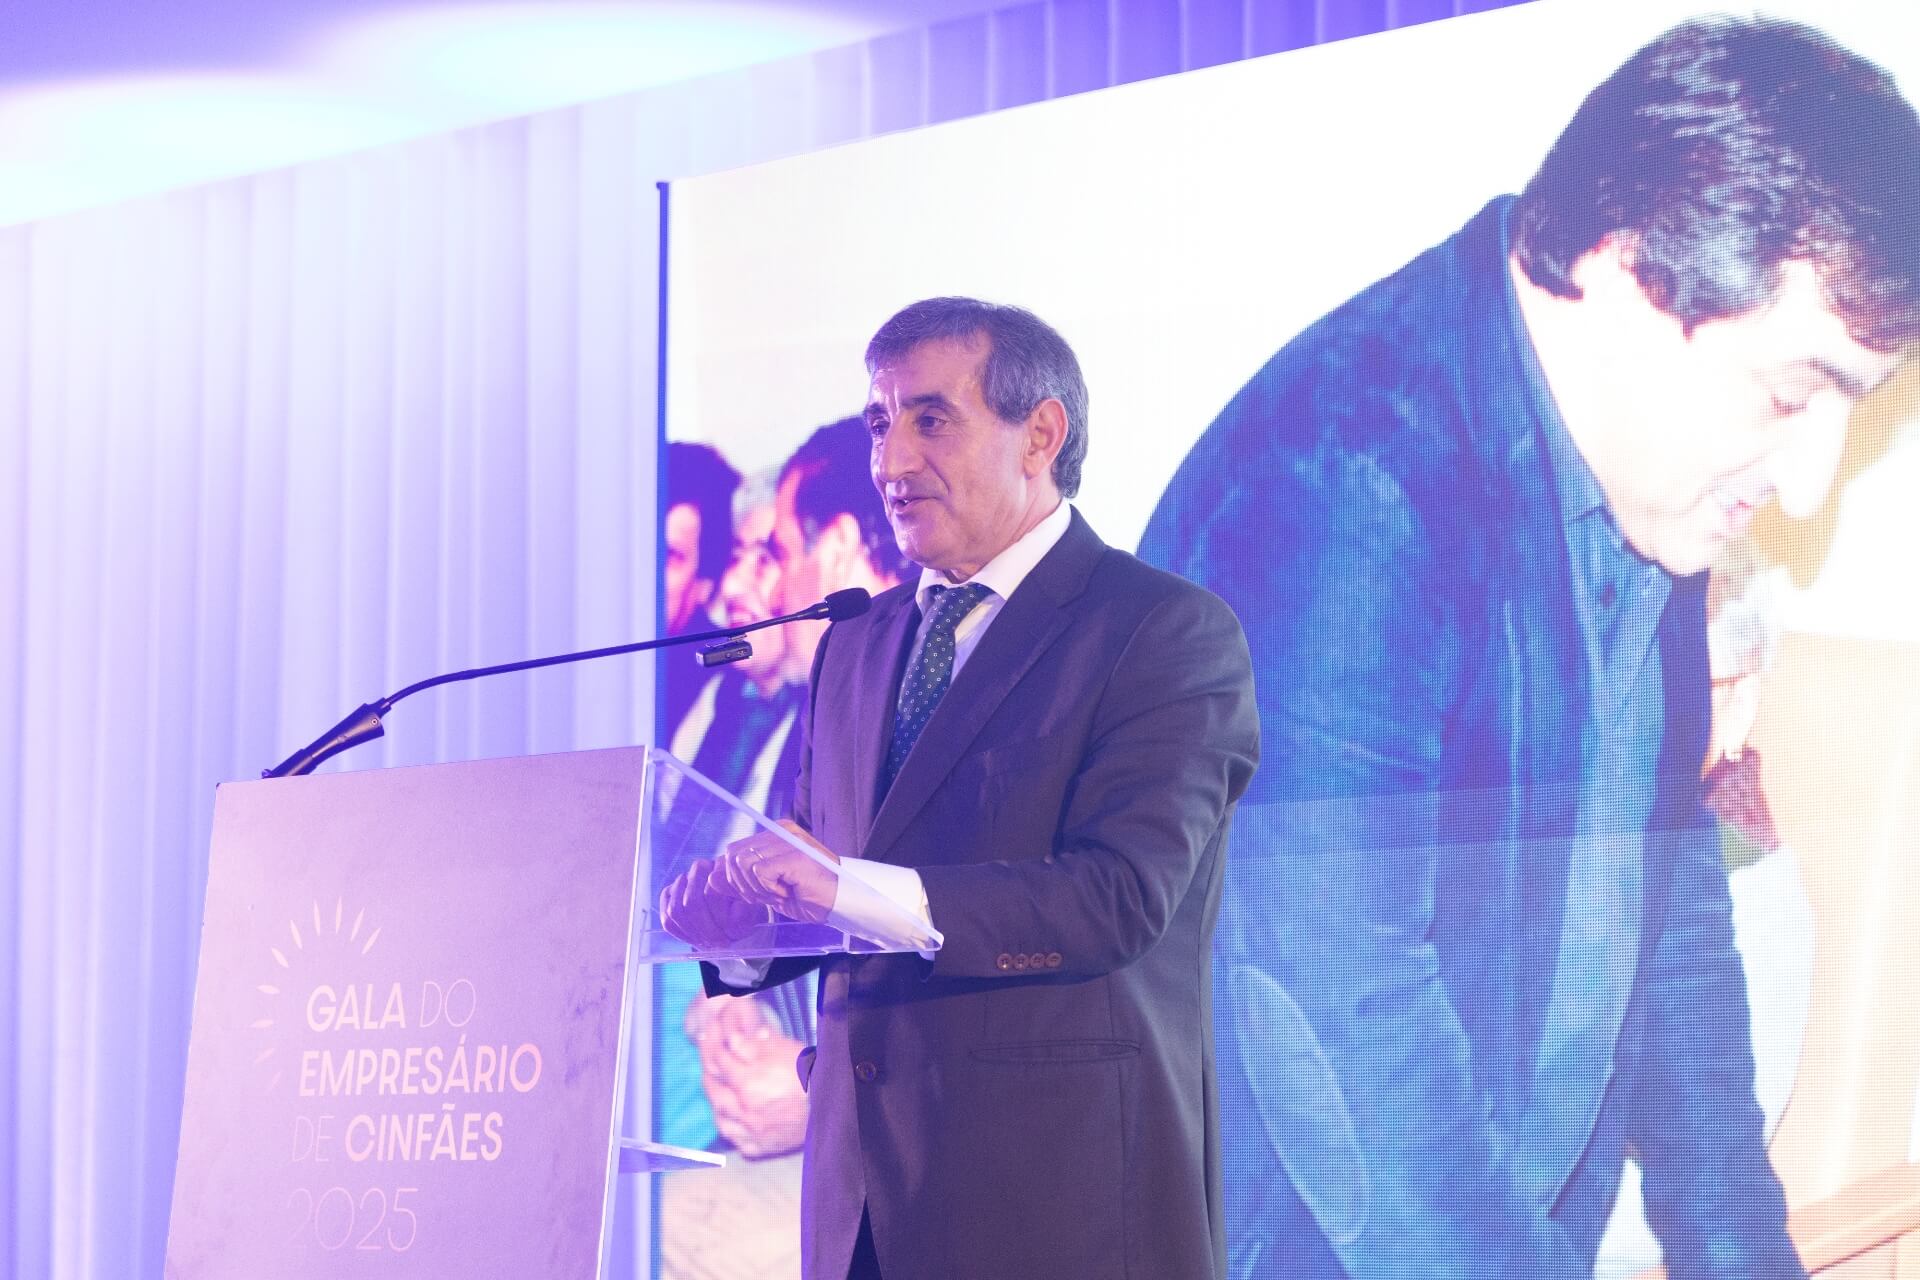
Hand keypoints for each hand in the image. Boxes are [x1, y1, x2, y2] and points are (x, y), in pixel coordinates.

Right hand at [658, 857, 768, 948]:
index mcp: (722, 866)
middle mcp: (700, 867)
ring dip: (693, 933)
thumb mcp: (751, 915)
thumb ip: (744, 911)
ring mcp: (682, 880)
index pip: (712, 893)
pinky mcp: (668, 894)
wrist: (735, 916)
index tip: (728, 937)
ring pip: (676, 910)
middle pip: (691, 902)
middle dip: (705, 929)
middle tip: (718, 943)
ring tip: (709, 943)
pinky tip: (696, 940)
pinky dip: (681, 934)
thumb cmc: (743, 913)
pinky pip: (667, 918)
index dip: (719, 919)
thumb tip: (736, 908)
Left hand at [693, 996, 809, 1158]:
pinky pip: (741, 1145)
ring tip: (719, 1099)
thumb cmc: (808, 1073)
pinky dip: (735, 1135)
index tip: (713, 1044)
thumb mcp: (781, 1049)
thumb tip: (732, 1040)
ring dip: (718, 1109)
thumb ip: (752, 1045)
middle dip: (710, 1080)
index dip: (714, 1050)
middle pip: (716, 1094)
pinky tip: (737, 1126)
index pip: (721, 1063)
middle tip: (710, 1072)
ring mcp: (753, 1131)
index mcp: (746, 1082)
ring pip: (723, 1122)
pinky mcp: (764, 1147)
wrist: (831, 1101)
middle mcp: (745, 1109)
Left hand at [720, 820, 841, 924]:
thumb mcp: (767, 890)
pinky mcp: (793, 855)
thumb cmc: (809, 895)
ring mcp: (787, 841)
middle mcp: (780, 831)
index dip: (738, 879)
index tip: (759, 893)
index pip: (734, 851)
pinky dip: (766, 889)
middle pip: (733, 855)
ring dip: (755, 887)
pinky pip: (758, 872)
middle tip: (768, 895)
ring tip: (778, 894)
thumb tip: (711, 878)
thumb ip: (740, 882)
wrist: (842, 900)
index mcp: (774, 834)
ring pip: (742, 863)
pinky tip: (785, 893)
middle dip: (743, 884)